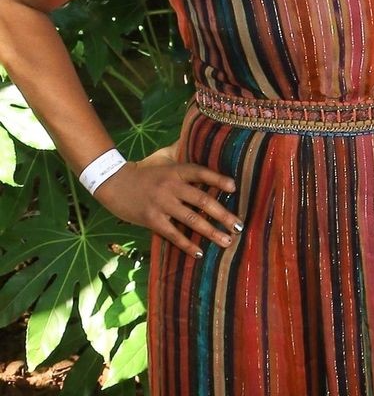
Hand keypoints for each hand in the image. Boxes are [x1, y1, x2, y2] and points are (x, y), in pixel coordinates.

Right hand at [95, 156, 239, 260]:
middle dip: (223, 214)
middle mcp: (170, 186)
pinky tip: (199, 253)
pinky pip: (173, 234)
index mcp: (175, 171)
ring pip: (191, 219)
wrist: (113, 183)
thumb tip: (200, 143)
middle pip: (202, 200)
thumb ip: (181, 156)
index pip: (200, 173)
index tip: (234, 187)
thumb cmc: (143, 172)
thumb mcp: (162, 160)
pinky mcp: (152, 219)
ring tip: (227, 240)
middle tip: (239, 225)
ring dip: (211, 232)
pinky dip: (187, 244)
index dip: (218, 179)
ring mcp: (161, 204)